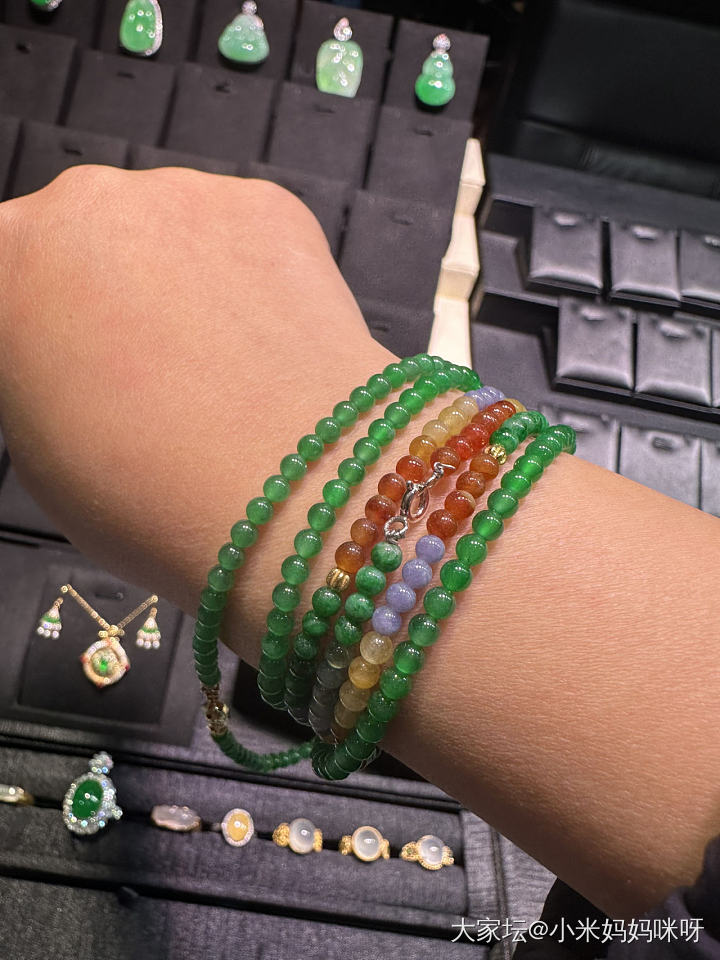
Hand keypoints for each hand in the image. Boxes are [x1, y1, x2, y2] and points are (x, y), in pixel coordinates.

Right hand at [0, 165, 395, 652]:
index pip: (20, 283)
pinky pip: (248, 240)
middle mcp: (83, 201)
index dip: (50, 333)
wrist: (281, 491)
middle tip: (154, 374)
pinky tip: (269, 344)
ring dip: (185, 285)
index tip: (80, 370)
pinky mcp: (269, 204)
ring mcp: (183, 193)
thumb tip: (79, 354)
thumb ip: (44, 368)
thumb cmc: (145, 493)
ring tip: (224, 369)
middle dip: (112, 298)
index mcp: (7, 259)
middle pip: (90, 244)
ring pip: (174, 236)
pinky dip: (255, 282)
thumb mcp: (42, 446)